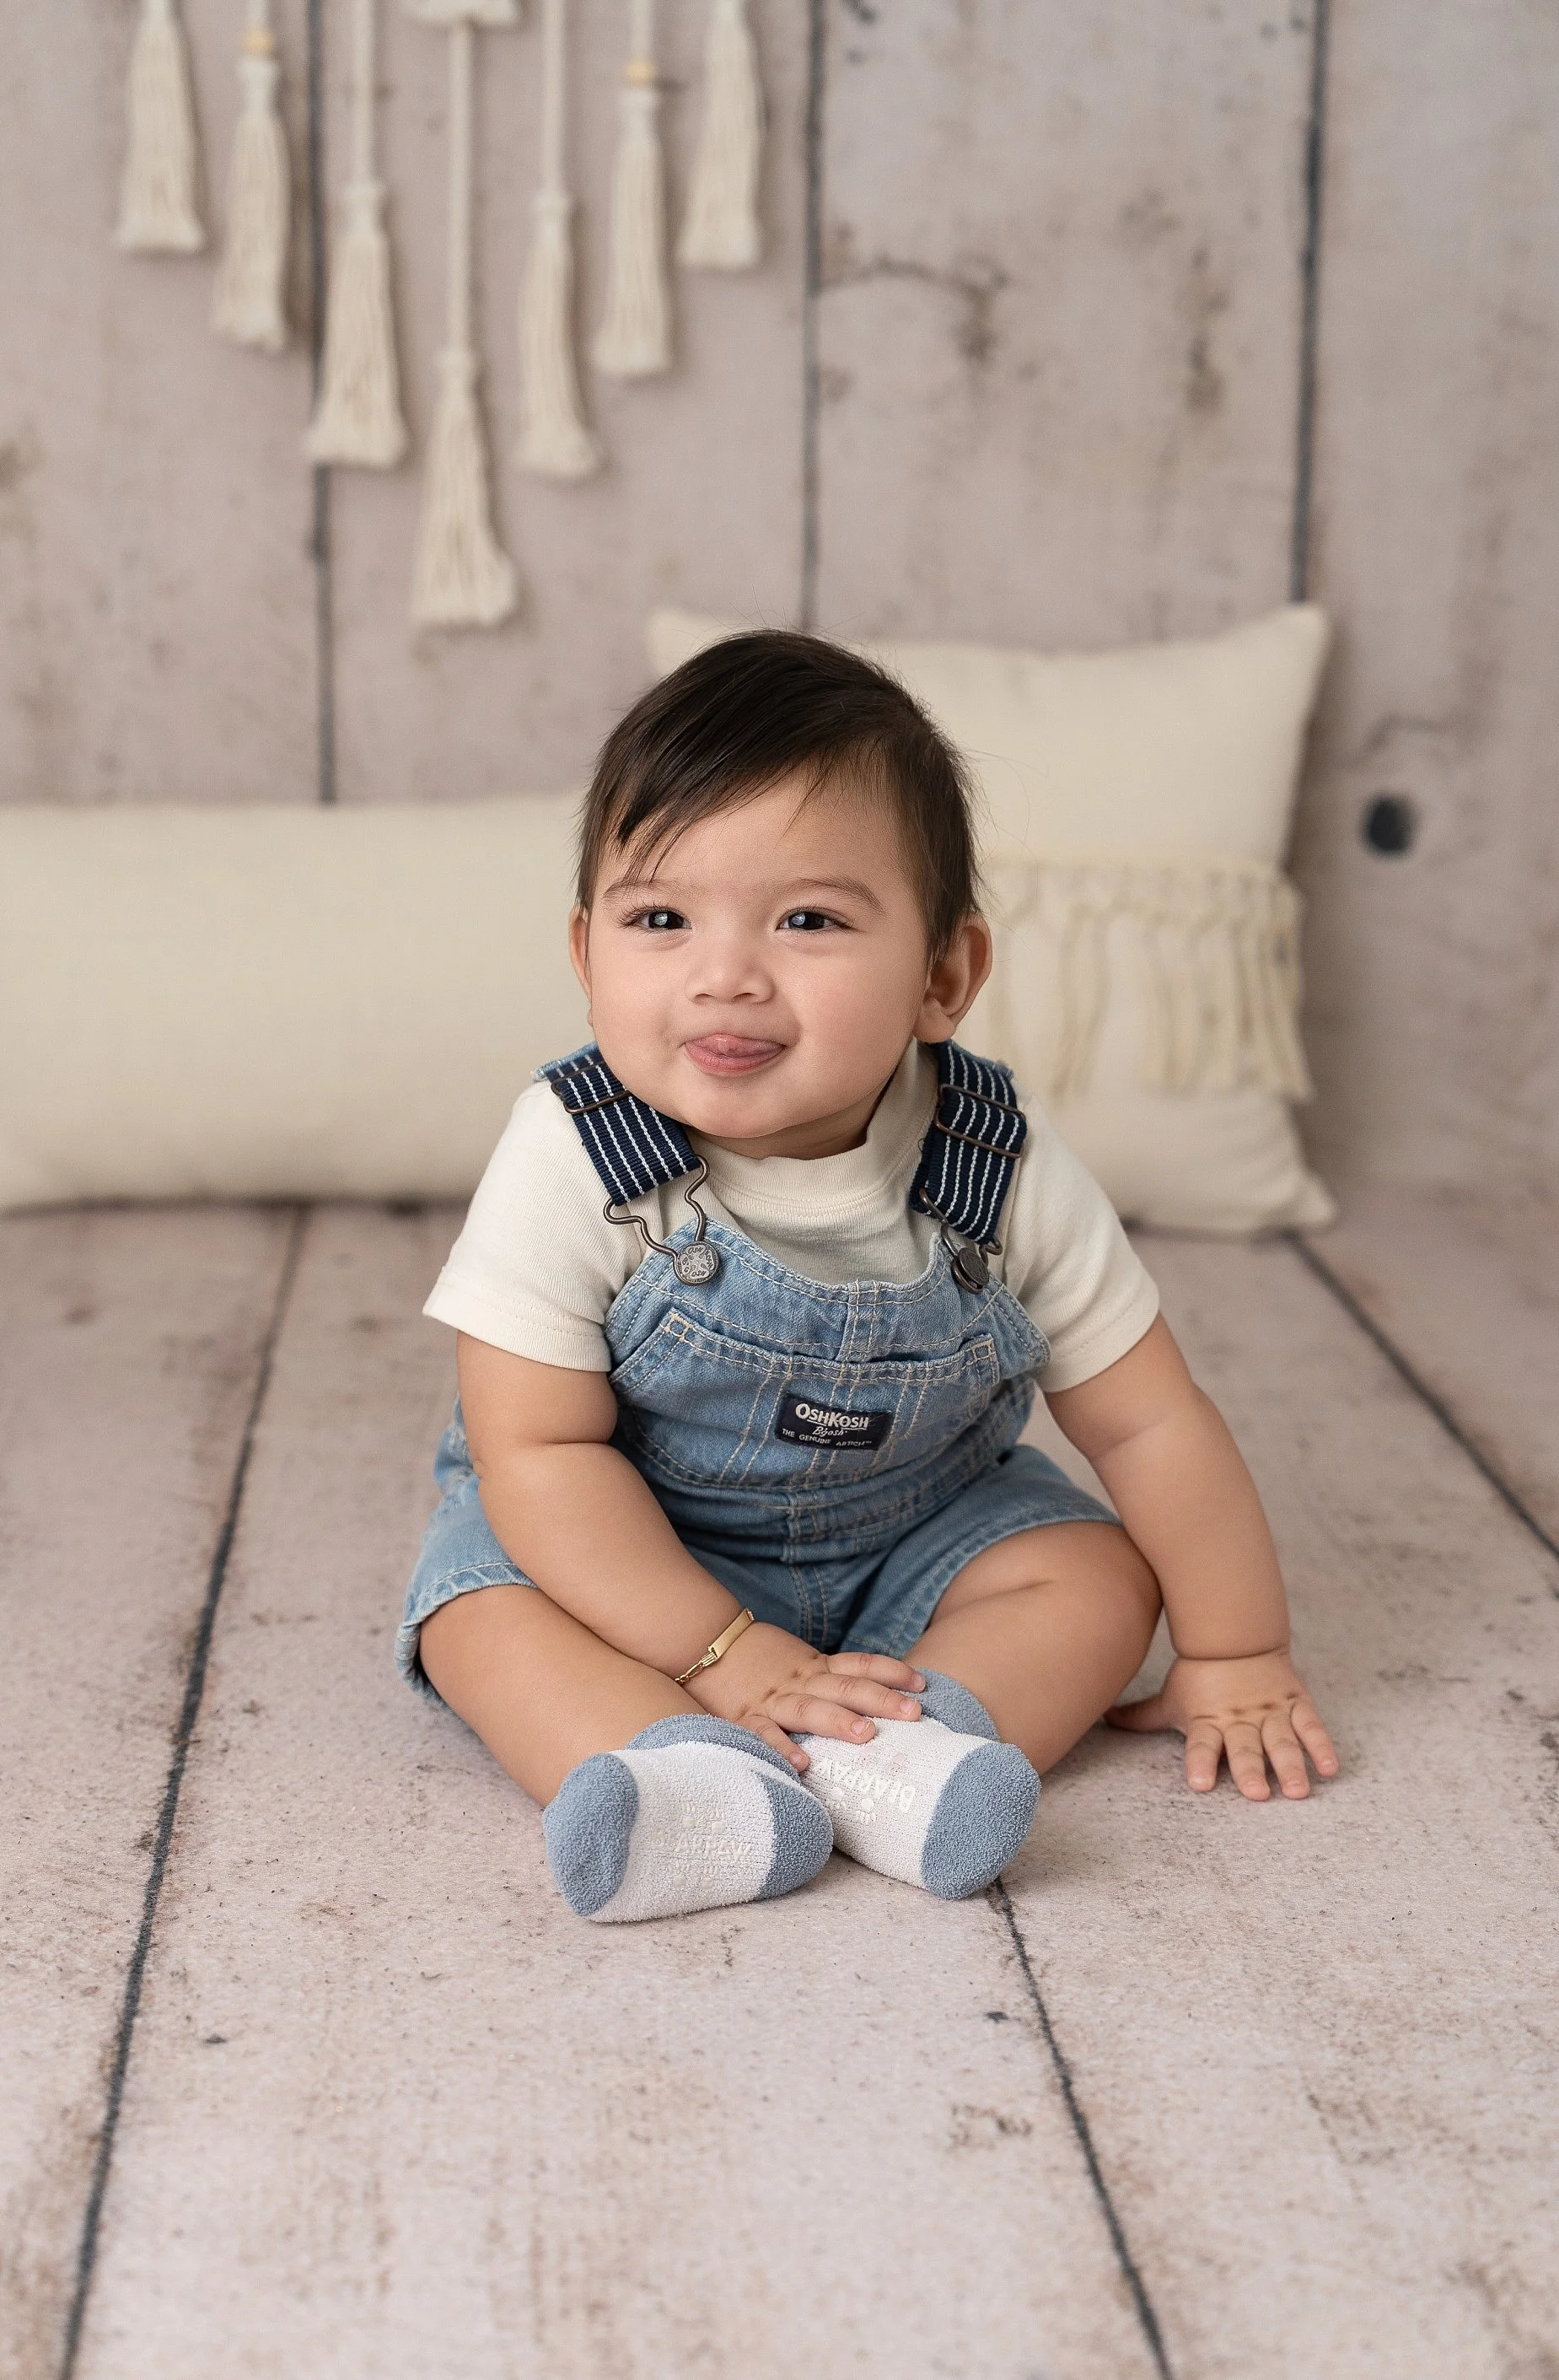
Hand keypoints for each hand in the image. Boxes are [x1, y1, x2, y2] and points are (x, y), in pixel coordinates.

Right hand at [688, 1621, 925, 1772]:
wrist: (701, 1641)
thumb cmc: (755, 1659)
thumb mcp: (795, 1660)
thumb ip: (824, 1675)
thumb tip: (868, 1695)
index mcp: (812, 1666)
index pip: (858, 1664)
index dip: (890, 1671)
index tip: (922, 1682)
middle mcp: (798, 1681)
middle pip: (845, 1687)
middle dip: (881, 1699)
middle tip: (914, 1713)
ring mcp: (772, 1700)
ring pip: (809, 1708)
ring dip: (839, 1721)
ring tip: (867, 1736)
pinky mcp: (744, 1718)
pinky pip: (764, 1734)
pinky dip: (781, 1747)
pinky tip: (802, 1764)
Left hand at [1107, 1648, 1338, 1800]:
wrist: (1236, 1637)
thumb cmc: (1199, 1677)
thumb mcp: (1171, 1698)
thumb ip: (1141, 1716)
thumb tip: (1101, 1719)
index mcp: (1208, 1719)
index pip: (1201, 1744)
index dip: (1200, 1762)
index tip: (1200, 1784)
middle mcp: (1239, 1718)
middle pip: (1244, 1746)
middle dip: (1249, 1769)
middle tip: (1256, 1795)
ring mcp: (1270, 1711)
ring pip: (1281, 1740)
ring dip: (1289, 1765)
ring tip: (1296, 1791)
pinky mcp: (1294, 1703)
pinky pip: (1310, 1725)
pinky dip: (1321, 1746)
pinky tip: (1329, 1768)